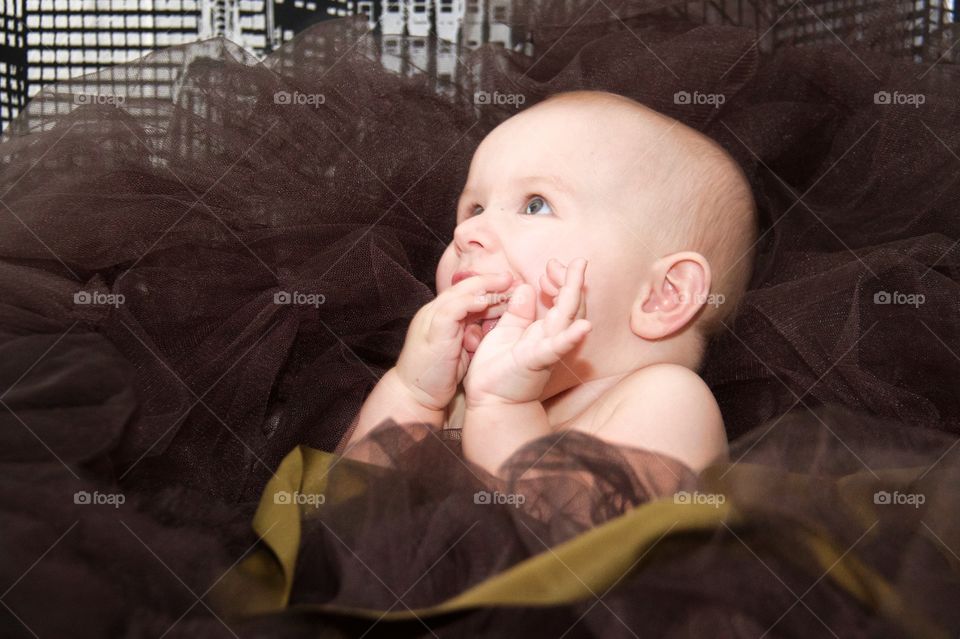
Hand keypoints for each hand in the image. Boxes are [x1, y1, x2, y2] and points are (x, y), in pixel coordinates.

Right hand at [393, 272, 513, 410]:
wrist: (414, 394)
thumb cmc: (437, 376)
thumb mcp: (460, 349)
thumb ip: (471, 334)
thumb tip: (489, 325)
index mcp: (440, 316)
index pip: (464, 293)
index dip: (486, 287)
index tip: (509, 286)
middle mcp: (434, 312)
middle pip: (463, 287)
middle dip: (488, 280)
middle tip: (511, 277)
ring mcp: (431, 319)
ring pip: (458, 293)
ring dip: (483, 286)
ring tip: (505, 281)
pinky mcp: (432, 330)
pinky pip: (452, 309)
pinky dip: (471, 302)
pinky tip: (487, 300)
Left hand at [463, 258, 590, 406]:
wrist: (489, 400)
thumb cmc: (498, 369)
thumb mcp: (507, 331)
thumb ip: (519, 312)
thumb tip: (525, 288)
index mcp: (543, 331)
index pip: (561, 301)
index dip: (560, 281)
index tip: (552, 266)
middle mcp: (550, 338)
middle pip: (570, 307)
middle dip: (572, 282)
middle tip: (577, 260)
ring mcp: (545, 350)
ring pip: (565, 320)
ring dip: (573, 298)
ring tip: (579, 276)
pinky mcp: (535, 362)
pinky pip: (555, 348)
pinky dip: (569, 338)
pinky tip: (582, 327)